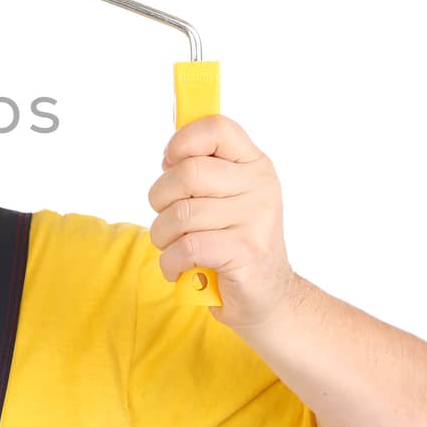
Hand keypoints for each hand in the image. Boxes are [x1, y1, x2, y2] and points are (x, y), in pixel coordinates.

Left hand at [146, 114, 295, 329]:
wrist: (267, 299)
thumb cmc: (233, 244)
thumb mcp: (224, 199)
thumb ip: (203, 171)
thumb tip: (169, 155)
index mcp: (254, 164)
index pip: (216, 128)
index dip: (182, 142)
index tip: (170, 164)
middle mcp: (261, 186)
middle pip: (187, 173)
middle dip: (160, 199)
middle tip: (167, 219)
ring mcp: (257, 218)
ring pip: (180, 214)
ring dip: (162, 236)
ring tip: (174, 247)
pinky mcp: (246, 251)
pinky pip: (186, 247)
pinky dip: (170, 262)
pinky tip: (179, 268)